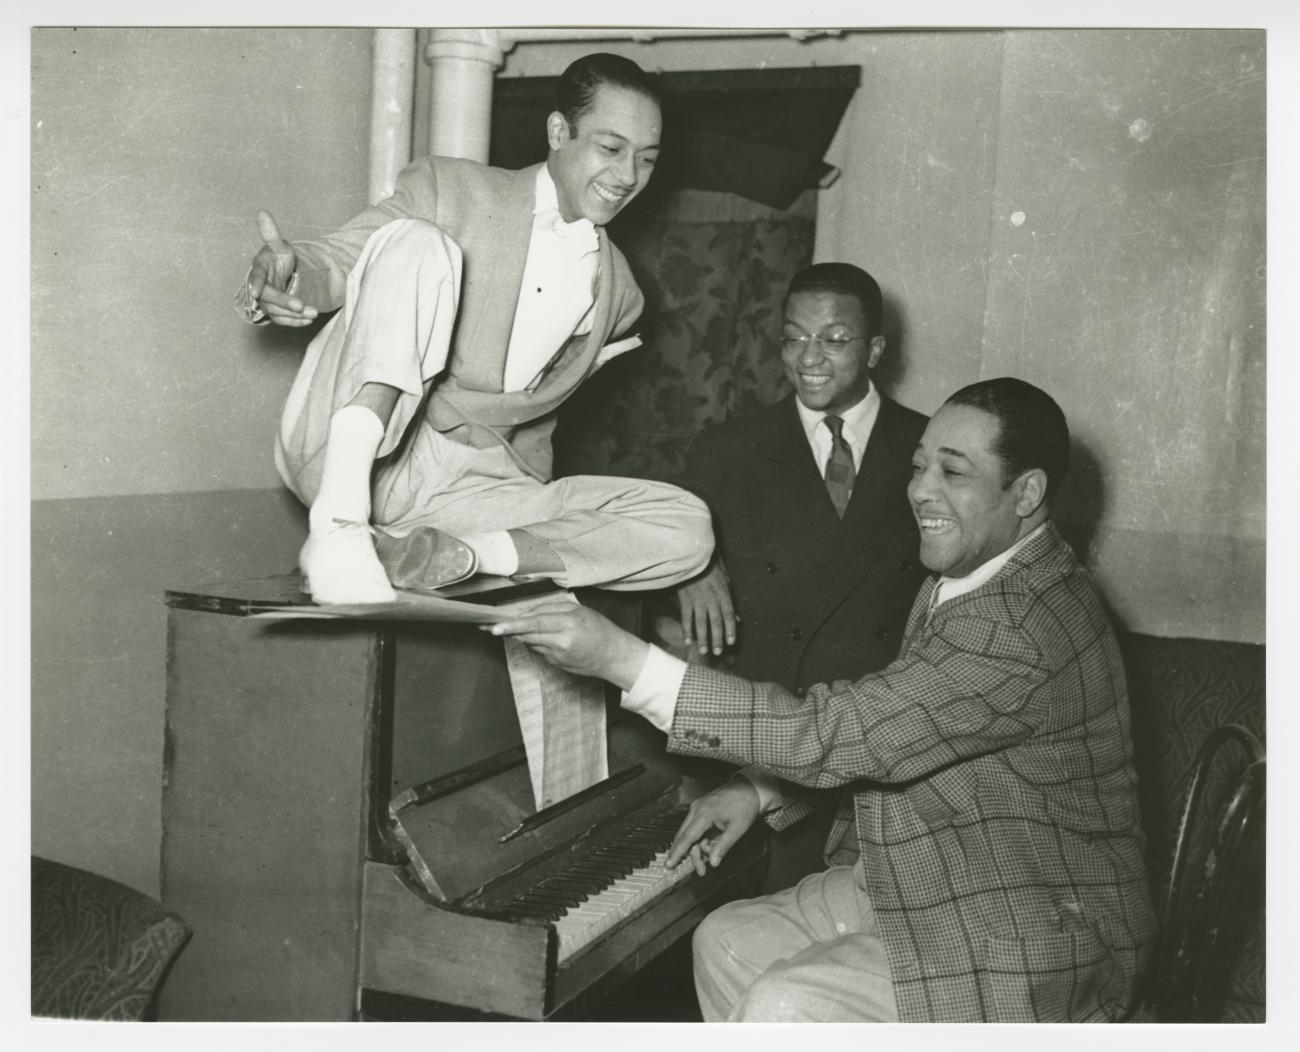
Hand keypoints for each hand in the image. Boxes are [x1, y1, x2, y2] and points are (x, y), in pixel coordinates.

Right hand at [247, 210, 316, 326]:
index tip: (256, 293)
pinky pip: (284, 320)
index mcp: (259, 270)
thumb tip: (262, 212)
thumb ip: (272, 234)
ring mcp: (267, 302)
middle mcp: (260, 289)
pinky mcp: (276, 312)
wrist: (283, 274)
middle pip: (268, 299)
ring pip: (278, 313)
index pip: (255, 278)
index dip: (255, 285)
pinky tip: (309, 319)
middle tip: (301, 306)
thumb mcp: (279, 246)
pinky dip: (296, 321)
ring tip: (314, 312)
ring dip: (295, 315)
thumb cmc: (279, 258)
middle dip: (284, 303)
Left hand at [487, 598, 648, 689]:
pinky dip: (538, 642)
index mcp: (568, 624)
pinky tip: (547, 638)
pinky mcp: (555, 665)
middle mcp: (561, 642)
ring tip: (517, 627)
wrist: (613, 656)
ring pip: (531, 642)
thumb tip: (526, 611)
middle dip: (507, 630)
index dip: (513, 626)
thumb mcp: (578, 610)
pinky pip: (540, 650)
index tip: (495, 627)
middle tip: (488, 625)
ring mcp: (557, 656)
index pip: (535, 623)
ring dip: (523, 634)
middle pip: (527, 635)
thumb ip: (551, 609)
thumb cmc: (599, 629)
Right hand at [666, 778, 759, 873]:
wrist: (749, 788)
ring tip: (712, 855)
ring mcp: (697, 807)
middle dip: (691, 855)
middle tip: (700, 870)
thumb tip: (713, 862)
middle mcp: (696, 809)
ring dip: (699, 847)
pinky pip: (695, 827)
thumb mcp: (737, 829)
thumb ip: (723, 846)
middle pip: (685, 837)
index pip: (687, 837)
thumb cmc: (745, 805)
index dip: (678, 852)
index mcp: (704, 814)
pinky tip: (711, 844)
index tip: (669, 864)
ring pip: (690, 833)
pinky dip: (701, 838)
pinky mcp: (701, 808)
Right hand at [675, 561, 736, 656]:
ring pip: (701, 622)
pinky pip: (686, 617)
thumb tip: (739, 620)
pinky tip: (688, 641)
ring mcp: (698, 600)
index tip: (731, 642)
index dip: (730, 629)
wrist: (692, 556)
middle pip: (716, 622)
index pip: (729, 615)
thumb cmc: (710, 568)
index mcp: (723, 594)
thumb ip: (731, 601)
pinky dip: (686, 629)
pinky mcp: (685, 599)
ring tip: (704, 651)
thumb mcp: (725, 581)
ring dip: (703, 638)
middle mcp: (712, 599)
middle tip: (717, 652)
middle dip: (717, 638)